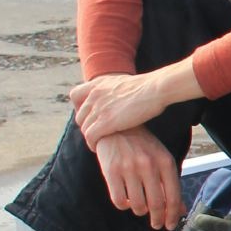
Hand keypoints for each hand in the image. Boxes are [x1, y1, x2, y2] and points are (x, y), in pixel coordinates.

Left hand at [68, 59, 199, 146]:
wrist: (155, 89)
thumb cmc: (150, 87)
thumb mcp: (126, 83)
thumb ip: (118, 89)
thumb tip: (123, 95)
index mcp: (99, 84)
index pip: (76, 95)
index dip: (78, 107)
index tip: (88, 115)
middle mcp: (94, 95)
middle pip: (80, 115)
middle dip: (86, 126)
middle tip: (97, 134)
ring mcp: (99, 108)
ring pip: (84, 128)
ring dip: (90, 137)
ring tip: (98, 143)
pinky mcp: (106, 122)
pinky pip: (90, 136)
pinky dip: (92, 144)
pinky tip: (97, 148)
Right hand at [93, 127, 183, 230]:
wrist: (115, 127)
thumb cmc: (143, 146)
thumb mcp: (162, 160)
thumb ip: (171, 184)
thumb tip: (180, 210)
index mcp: (165, 162)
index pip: (173, 197)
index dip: (173, 215)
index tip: (170, 225)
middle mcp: (149, 165)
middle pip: (156, 204)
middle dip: (157, 219)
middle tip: (156, 225)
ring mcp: (129, 168)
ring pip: (137, 205)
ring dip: (140, 211)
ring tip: (140, 207)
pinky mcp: (111, 171)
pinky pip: (119, 201)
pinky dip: (124, 206)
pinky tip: (127, 200)